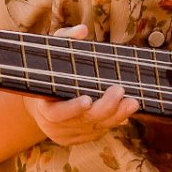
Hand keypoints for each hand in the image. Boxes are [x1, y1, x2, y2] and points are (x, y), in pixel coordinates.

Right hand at [20, 25, 139, 146]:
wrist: (39, 100)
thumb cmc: (48, 72)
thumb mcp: (51, 53)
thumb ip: (65, 39)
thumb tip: (82, 30)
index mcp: (43, 107)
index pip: (57, 112)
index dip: (72, 108)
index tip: (88, 99)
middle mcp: (53, 126)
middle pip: (83, 121)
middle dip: (105, 108)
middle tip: (120, 91)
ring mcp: (66, 135)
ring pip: (95, 129)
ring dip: (116, 116)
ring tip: (132, 102)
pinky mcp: (77, 140)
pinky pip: (98, 133)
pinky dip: (112, 122)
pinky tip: (125, 111)